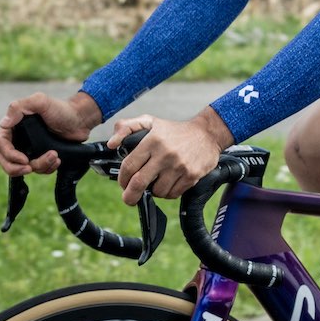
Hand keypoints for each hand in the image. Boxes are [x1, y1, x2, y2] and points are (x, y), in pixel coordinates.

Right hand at [0, 90, 102, 176]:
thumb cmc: (60, 108)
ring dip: (39, 166)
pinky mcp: (40, 156)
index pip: (0, 143)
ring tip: (54, 156)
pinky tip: (57, 160)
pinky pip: (37, 169)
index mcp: (13, 126)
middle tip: (29, 168)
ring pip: (23, 167)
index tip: (23, 159)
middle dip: (15, 168)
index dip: (8, 154)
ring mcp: (28, 149)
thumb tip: (3, 123)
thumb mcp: (40, 101)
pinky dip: (47, 168)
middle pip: (5, 160)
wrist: (80, 119)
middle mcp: (18, 138)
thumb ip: (19, 107)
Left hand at [107, 109, 234, 203]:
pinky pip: (173, 194)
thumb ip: (126, 127)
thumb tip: (112, 144)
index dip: (122, 179)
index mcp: (152, 141)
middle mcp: (165, 154)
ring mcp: (179, 166)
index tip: (123, 183)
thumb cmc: (175, 130)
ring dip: (154, 192)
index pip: (129, 166)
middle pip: (139, 183)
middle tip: (129, 199)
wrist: (207, 133)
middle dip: (130, 196)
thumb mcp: (150, 121)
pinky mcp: (191, 175)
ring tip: (156, 183)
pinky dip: (168, 193)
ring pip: (157, 191)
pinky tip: (170, 183)